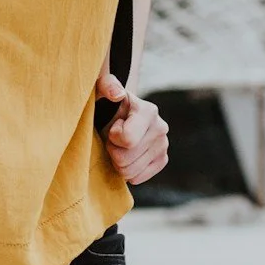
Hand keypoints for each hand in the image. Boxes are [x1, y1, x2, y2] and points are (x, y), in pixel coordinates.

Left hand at [96, 69, 167, 185]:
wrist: (117, 115)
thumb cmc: (105, 104)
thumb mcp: (101, 90)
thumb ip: (107, 86)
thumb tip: (117, 94)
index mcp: (148, 111)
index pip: (127, 140)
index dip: (112, 137)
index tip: (112, 127)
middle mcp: (161, 128)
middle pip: (125, 160)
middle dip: (113, 151)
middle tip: (112, 139)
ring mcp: (163, 145)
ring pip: (130, 172)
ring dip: (118, 162)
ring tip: (118, 146)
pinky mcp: (162, 160)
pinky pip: (138, 178)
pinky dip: (127, 171)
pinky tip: (126, 156)